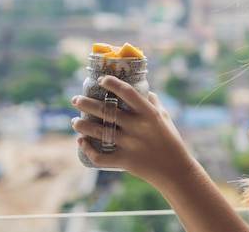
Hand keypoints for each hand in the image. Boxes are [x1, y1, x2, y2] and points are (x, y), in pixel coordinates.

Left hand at [71, 75, 189, 184]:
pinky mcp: (124, 160)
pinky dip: (88, 149)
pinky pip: (100, 156)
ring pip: (99, 132)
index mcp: (149, 113)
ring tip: (74, 121)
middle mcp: (138, 127)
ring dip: (82, 125)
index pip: (127, 92)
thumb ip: (153, 102)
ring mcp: (130, 144)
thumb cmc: (170, 140)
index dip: (112, 83)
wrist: (174, 169)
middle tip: (75, 99)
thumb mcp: (165, 117)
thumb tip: (141, 89)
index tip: (101, 79)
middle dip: (87, 103)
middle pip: (106, 111)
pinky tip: (81, 141)